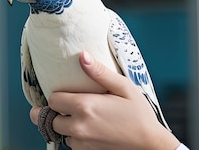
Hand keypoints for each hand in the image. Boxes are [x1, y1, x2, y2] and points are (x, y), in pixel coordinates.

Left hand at [30, 51, 179, 149]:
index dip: (60, 94)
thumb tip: (82, 56)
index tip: (69, 92)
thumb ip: (99, 72)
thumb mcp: (123, 87)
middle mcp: (78, 126)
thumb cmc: (139, 114)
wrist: (149, 143)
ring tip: (85, 117)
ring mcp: (81, 142)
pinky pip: (71, 143)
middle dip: (58, 111)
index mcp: (85, 106)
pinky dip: (76, 136)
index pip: (53, 99)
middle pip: (50, 118)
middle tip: (72, 105)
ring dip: (66, 125)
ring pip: (60, 132)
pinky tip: (91, 128)